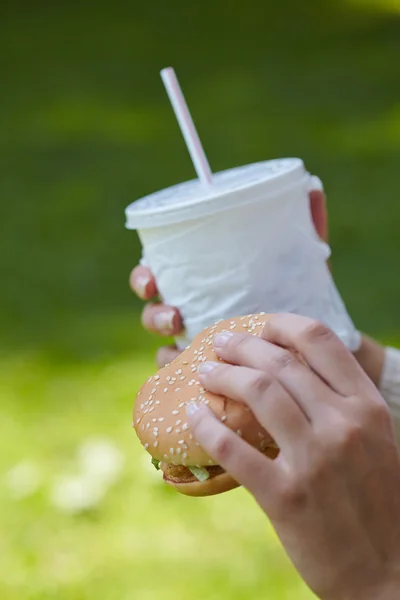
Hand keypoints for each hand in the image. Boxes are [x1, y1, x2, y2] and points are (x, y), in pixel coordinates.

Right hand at [131, 190, 327, 367]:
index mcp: (204, 282)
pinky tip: (195, 382)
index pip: (160, 274)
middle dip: (154, 313)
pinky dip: (183, 380)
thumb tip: (312, 189)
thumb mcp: (303, 266)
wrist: (320, 350)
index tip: (151, 278)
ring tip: (189, 351)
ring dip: (166, 351)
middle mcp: (195, 313)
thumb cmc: (302, 300)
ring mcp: (200, 347)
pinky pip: (184, 382)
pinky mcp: (210, 378)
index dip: (144, 276)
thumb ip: (305, 229)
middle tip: (175, 317)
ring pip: (164, 348)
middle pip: (154, 312)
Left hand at [187, 314, 399, 599]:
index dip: (281, 324)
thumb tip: (289, 375)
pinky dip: (206, 426)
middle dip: (240, 346)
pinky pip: (233, 449)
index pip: (319, 340)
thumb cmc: (379, 502)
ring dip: (221, 376)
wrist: (391, 575)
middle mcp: (342, 424)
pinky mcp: (286, 497)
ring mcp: (314, 460)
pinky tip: (193, 416)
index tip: (259, 325)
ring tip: (203, 372)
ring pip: (256, 393)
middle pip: (278, 362)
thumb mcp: (375, 441)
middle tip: (219, 343)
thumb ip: (340, 405)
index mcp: (366, 407)